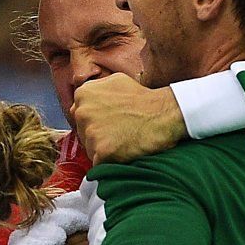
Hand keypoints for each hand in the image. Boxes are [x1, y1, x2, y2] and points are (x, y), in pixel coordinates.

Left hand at [72, 73, 186, 164]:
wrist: (164, 114)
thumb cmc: (143, 98)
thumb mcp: (115, 81)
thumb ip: (96, 90)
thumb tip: (86, 100)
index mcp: (83, 94)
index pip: (80, 115)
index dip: (95, 121)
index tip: (108, 123)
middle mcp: (82, 112)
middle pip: (82, 132)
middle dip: (97, 135)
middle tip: (117, 133)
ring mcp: (91, 133)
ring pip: (90, 148)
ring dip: (103, 149)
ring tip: (123, 142)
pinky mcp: (101, 152)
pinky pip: (99, 163)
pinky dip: (110, 161)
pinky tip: (124, 152)